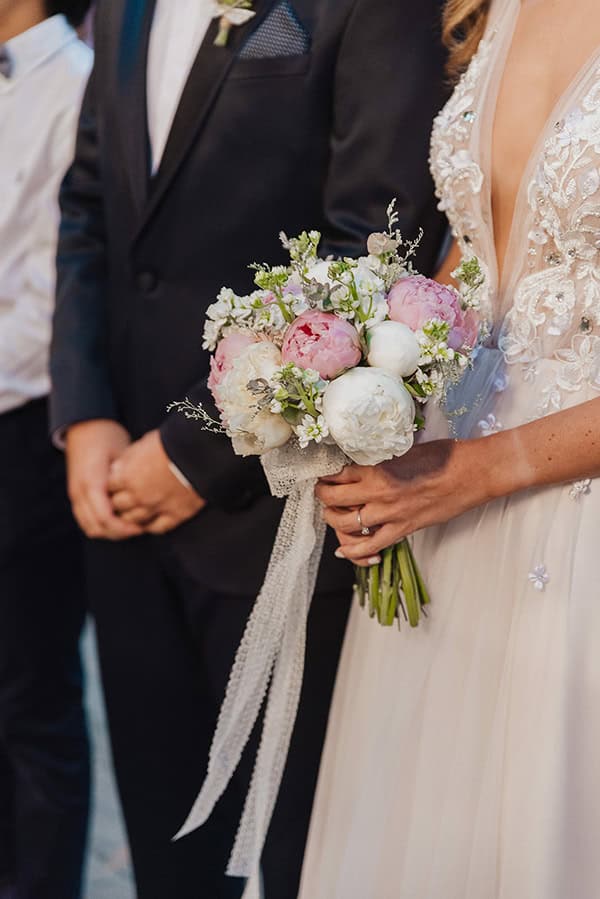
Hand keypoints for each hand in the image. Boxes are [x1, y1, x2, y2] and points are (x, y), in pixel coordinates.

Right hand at [66, 419, 142, 539]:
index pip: (105, 518)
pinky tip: (118, 520)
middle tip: (140, 529)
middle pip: (97, 527)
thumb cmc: (107, 436)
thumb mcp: (122, 454)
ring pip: (90, 527)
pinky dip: (101, 525)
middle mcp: (79, 492)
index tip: (142, 527)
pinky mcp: (75, 496)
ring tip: (130, 526)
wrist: (84, 426)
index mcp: (92, 482)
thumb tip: (148, 497)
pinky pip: (86, 520)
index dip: (125, 527)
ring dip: (110, 531)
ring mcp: (74, 495)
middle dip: (119, 533)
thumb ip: (129, 478)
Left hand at [107, 430, 205, 534]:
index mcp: (127, 476)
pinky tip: (151, 522)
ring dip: (133, 516)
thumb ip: (127, 459)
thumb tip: (117, 469)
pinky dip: (151, 526)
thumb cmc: (171, 442)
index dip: (114, 485)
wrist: (199, 452)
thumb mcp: (143, 443)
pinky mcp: (175, 515)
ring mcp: (156, 507)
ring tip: (136, 512)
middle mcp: (138, 495)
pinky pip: (157, 528)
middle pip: (118, 506)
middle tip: (125, 498)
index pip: (109, 487)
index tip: (119, 482)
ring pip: (135, 521)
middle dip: (120, 502)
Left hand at [316, 438, 505, 564]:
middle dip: (323, 496)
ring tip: (333, 515)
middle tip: (323, 492)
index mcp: (377, 467)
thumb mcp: (403, 449)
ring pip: (345, 524)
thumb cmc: (443, 457)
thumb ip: (380, 460)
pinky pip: (370, 546)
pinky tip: (346, 551)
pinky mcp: (403, 529)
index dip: (327, 475)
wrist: (472, 472)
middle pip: (333, 499)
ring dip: (333, 520)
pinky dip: (355, 552)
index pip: (337, 474)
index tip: (325, 475)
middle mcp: (378, 491)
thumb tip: (361, 465)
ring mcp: (389, 513)